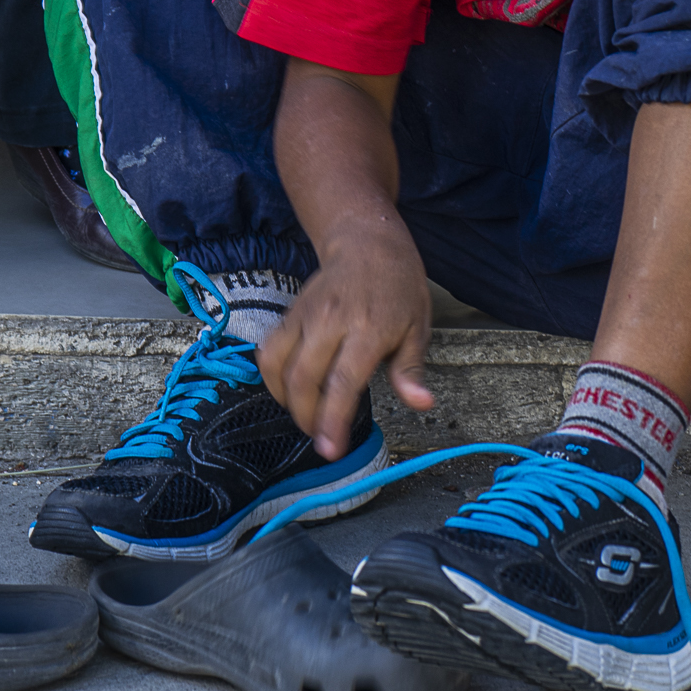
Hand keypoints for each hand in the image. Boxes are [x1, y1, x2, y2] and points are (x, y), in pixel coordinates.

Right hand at [258, 224, 434, 458]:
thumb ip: (411, 370)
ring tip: (305, 415)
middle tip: (321, 437)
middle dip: (306, 417)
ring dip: (285, 400)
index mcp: (369, 328)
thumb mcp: (418, 327)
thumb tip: (422, 404)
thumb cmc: (399, 288)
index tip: (330, 448)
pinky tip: (289, 391)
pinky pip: (269, 350)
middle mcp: (332, 321)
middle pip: (303, 378)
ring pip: (279, 365)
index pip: (343, 381)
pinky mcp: (290, 312)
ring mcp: (306, 315)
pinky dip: (272, 377)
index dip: (332, 419)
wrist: (367, 242)